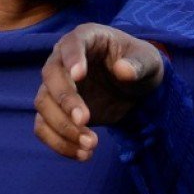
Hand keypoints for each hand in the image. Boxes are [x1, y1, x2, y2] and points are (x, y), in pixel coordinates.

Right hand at [34, 23, 165, 160]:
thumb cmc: (140, 65)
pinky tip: (83, 155)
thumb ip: (138, 64)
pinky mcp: (56, 111)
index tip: (79, 75)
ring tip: (92, 145)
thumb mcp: (149, 61)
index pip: (71, 44)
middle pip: (50, 77)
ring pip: (43, 105)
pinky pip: (44, 127)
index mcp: (85, 38)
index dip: (72, 58)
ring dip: (63, 127)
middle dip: (65, 100)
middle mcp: (63, 60)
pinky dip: (59, 143)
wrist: (134, 88)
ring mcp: (56, 87)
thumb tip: (123, 70)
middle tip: (85, 120)